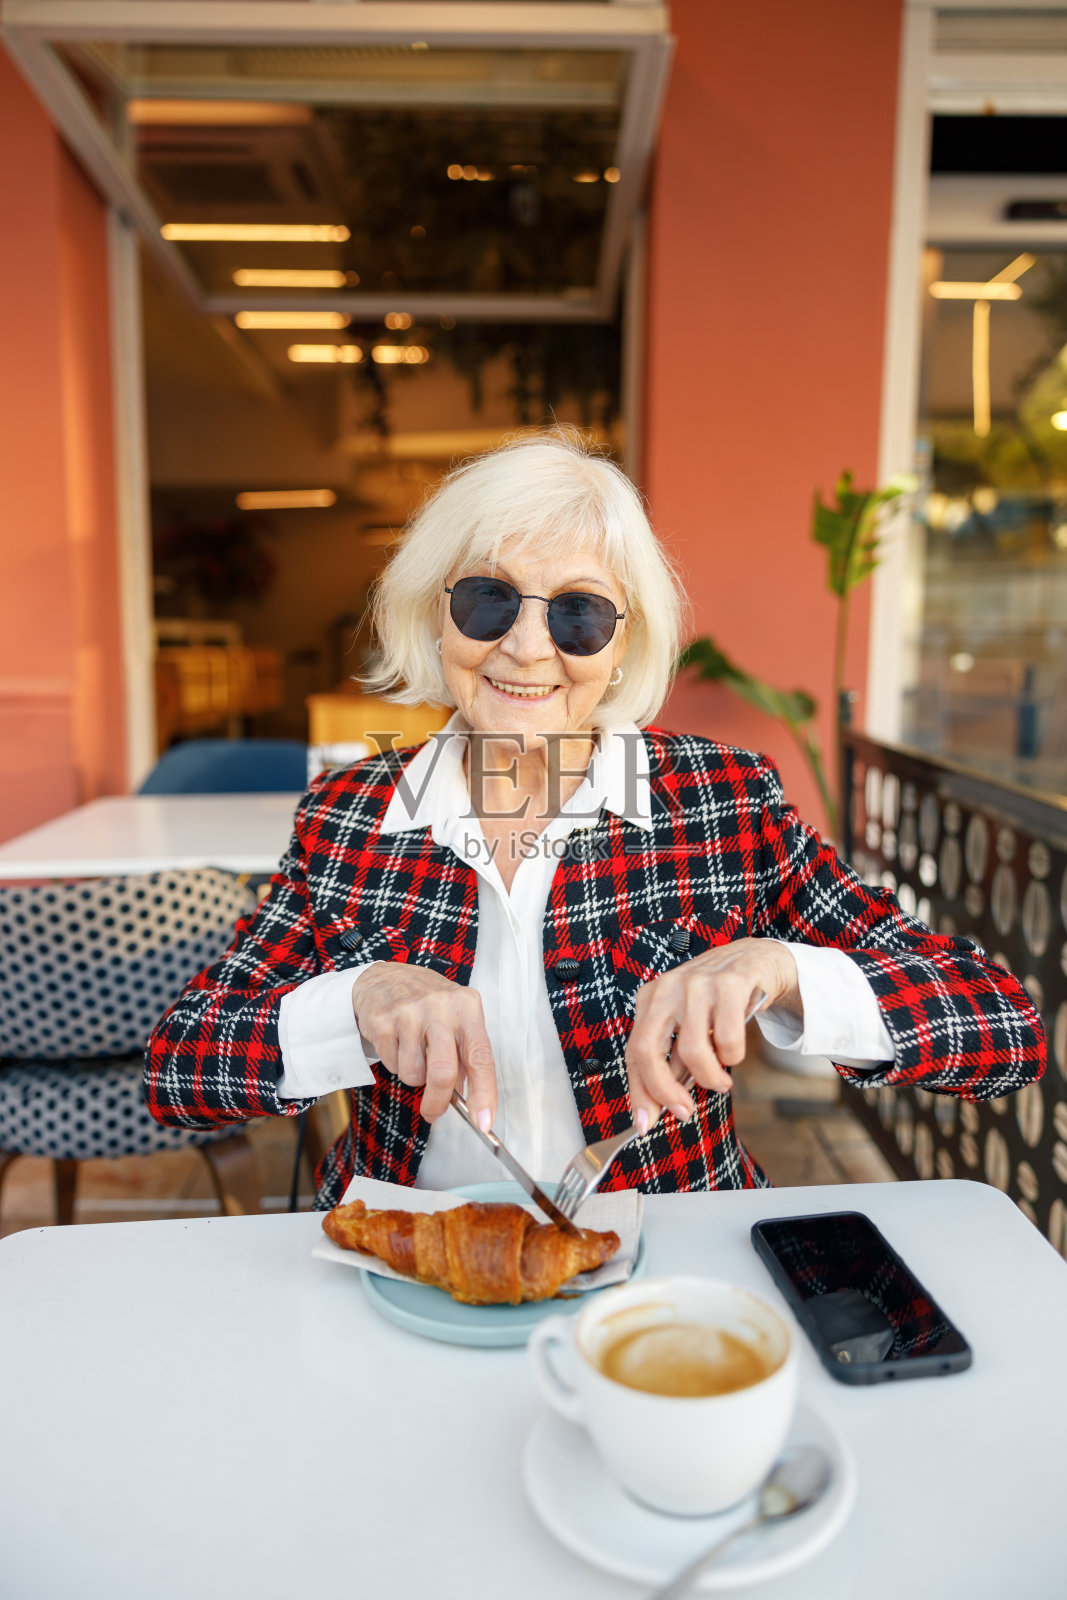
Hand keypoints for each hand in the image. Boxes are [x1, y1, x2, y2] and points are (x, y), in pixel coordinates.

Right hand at [351, 965, 496, 1126]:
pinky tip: (396, 1041)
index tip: (484, 1122)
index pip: (481, 1056)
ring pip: (413, 1074)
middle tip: (432, 1112)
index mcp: (467, 1006)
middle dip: (438, 1102)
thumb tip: (469, 1101)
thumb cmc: (428, 1004)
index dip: (484, 1093)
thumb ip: (465, 1056)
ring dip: (413, 1075)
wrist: (384, 978)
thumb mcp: (455, 1019)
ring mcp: (410, 1012)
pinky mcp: (383, 1020)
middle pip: (443, 1072)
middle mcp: (441, 1006)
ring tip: (412, 1051)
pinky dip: (394, 1063)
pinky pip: (391, 1064)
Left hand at [626, 939, 799, 1128]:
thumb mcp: (687, 1025)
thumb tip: (654, 1109)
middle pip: (648, 1049)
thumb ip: (671, 1062)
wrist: (757, 960)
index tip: (646, 1123)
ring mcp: (697, 983)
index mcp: (651, 998)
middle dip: (665, 1091)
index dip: (639, 1092)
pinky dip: (733, 1057)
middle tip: (684, 1112)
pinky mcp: (730, 982)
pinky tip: (735, 1053)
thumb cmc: (718, 1001)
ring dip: (710, 1078)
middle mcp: (668, 987)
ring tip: (721, 1081)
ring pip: (692, 1050)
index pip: (634, 1051)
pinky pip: (727, 1038)